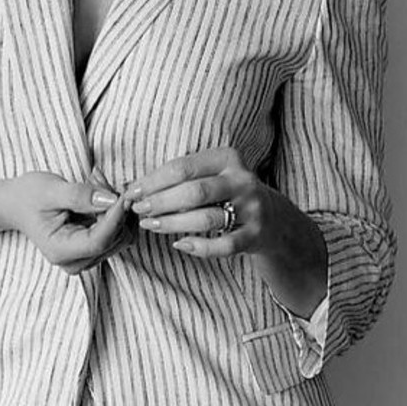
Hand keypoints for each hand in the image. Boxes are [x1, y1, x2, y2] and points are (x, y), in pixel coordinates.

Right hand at [5, 168, 136, 275]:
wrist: (17, 205)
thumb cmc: (29, 197)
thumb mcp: (50, 190)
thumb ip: (79, 196)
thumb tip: (111, 200)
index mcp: (60, 251)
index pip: (99, 241)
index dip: (115, 218)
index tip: (122, 194)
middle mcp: (75, 261)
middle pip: (114, 240)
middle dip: (115, 209)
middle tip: (98, 179)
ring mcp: (86, 258)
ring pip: (121, 236)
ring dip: (117, 208)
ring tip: (95, 183)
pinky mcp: (95, 250)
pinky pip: (119, 233)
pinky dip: (116, 212)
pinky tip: (100, 194)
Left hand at [124, 146, 272, 257]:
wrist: (274, 219)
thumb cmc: (228, 194)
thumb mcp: (213, 174)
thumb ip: (182, 177)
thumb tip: (136, 187)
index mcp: (228, 158)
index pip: (183, 167)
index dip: (154, 181)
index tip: (132, 192)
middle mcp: (242, 181)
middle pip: (194, 191)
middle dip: (160, 202)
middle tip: (138, 210)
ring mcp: (251, 209)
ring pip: (206, 218)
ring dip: (173, 223)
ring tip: (150, 226)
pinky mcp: (255, 235)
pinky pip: (223, 245)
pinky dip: (199, 247)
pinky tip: (180, 244)